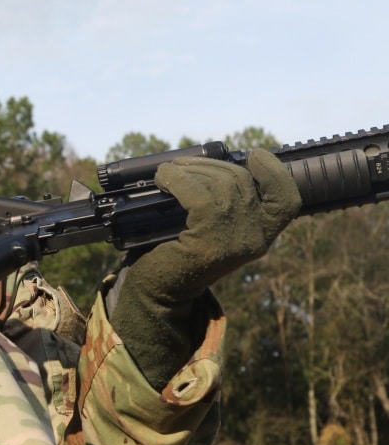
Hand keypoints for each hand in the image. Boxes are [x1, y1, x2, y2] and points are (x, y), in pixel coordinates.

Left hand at [111, 150, 300, 387]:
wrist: (157, 290)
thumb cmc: (180, 253)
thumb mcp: (211, 227)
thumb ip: (224, 202)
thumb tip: (214, 162)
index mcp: (262, 235)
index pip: (287, 199)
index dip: (274, 171)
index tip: (253, 154)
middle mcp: (256, 239)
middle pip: (242, 181)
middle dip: (209, 165)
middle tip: (180, 165)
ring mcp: (234, 241)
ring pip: (219, 184)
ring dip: (190, 170)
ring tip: (168, 173)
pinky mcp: (208, 242)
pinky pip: (197, 195)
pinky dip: (177, 180)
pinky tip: (162, 180)